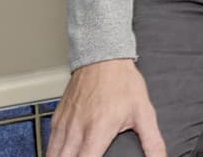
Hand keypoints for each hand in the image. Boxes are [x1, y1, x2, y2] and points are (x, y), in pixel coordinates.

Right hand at [45, 59, 166, 156]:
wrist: (104, 57)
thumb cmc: (123, 82)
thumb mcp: (144, 112)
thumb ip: (153, 141)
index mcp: (98, 131)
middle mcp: (77, 130)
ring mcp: (65, 124)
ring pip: (53, 155)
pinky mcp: (58, 118)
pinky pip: (50, 143)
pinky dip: (54, 153)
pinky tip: (64, 154)